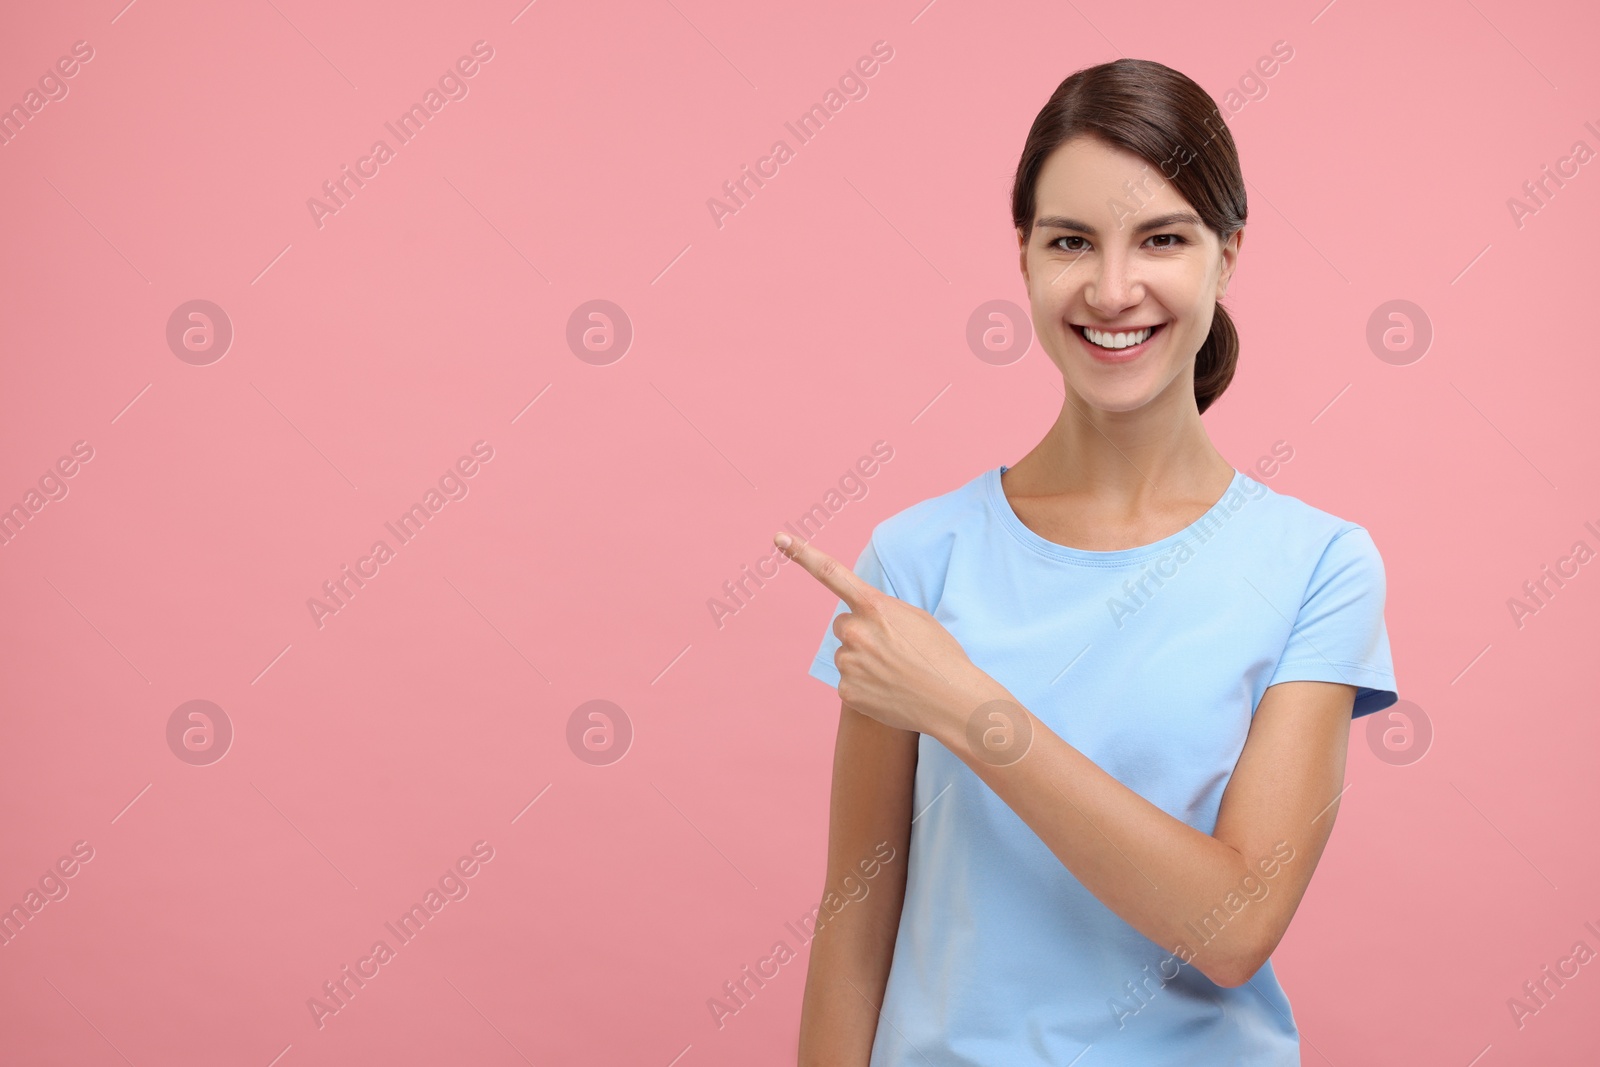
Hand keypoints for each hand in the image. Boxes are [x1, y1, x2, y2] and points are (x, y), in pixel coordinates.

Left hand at [776, 530, 1004, 736]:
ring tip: (895, 673)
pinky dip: (865, 686)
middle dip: (861, 633)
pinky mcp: (846, 691)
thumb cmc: (940, 656)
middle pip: (844, 625)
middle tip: (891, 649)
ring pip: (847, 655)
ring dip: (864, 661)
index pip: (829, 573)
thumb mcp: (916, 618)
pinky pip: (849, 682)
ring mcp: (848, 663)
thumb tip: (863, 620)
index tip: (779, 538)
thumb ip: (882, 611)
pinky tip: (888, 690)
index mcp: (873, 606)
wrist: (951, 701)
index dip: (802, 553)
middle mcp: (855, 631)